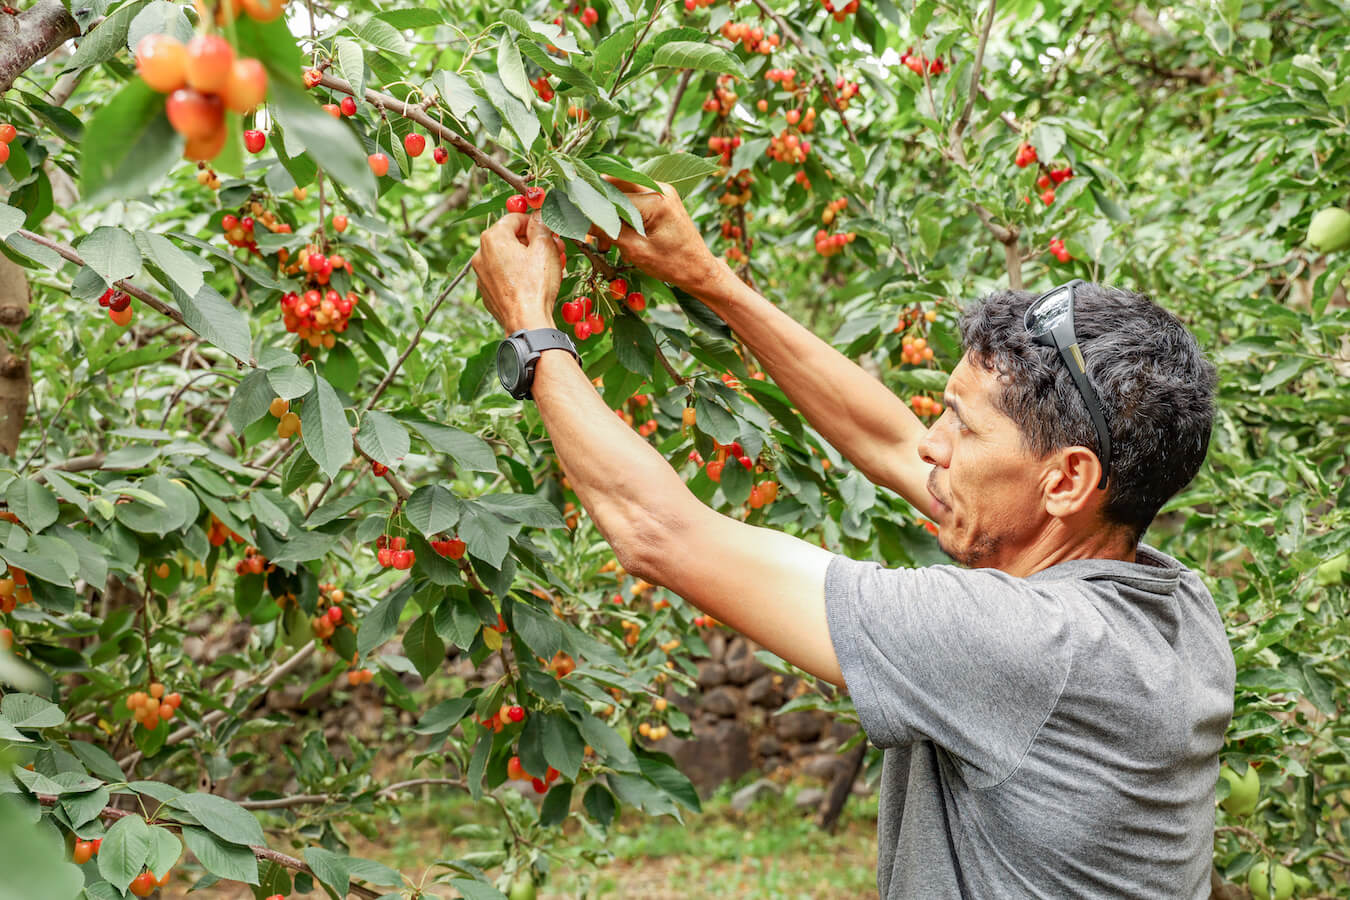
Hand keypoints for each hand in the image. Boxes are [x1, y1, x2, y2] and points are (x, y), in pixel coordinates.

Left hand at [472, 212, 564, 333]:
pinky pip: (504, 275)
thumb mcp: (545, 247)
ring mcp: (481, 275)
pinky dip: (518, 274)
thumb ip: (541, 225)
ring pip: (508, 257)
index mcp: (492, 238)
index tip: (549, 229)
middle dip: (534, 241)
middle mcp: (481, 254)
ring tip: (550, 265)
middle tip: (555, 247)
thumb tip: (539, 214)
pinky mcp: (487, 292)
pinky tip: (535, 281)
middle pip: (510, 238)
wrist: (526, 323)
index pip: (514, 217)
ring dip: (528, 257)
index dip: (535, 221)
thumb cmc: (536, 285)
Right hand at [589, 178, 723, 295]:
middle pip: (615, 186)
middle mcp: (659, 188)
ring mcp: (661, 190)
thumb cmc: (672, 264)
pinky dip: (621, 215)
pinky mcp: (661, 198)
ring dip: (609, 213)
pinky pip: (633, 199)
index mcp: (655, 199)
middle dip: (598, 206)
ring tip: (602, 241)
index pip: (612, 195)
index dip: (591, 207)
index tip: (574, 219)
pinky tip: (616, 236)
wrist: (699, 269)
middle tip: (587, 230)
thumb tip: (579, 218)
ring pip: (622, 192)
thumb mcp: (636, 251)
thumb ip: (608, 231)